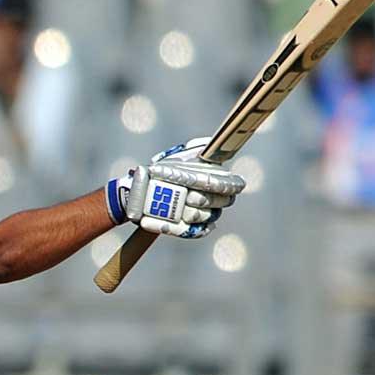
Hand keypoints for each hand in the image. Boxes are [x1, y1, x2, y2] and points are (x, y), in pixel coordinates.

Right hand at [106, 138, 244, 238]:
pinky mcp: (179, 228)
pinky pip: (199, 230)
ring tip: (213, 207)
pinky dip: (206, 227)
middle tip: (228, 196)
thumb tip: (216, 144)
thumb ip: (197, 150)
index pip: (222, 183)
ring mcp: (184, 214)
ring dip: (215, 212)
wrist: (135, 194)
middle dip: (226, 198)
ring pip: (211, 216)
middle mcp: (190, 196)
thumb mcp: (176, 156)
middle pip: (219, 201)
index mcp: (192, 178)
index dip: (233, 185)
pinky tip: (209, 223)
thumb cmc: (158, 172)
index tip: (239, 184)